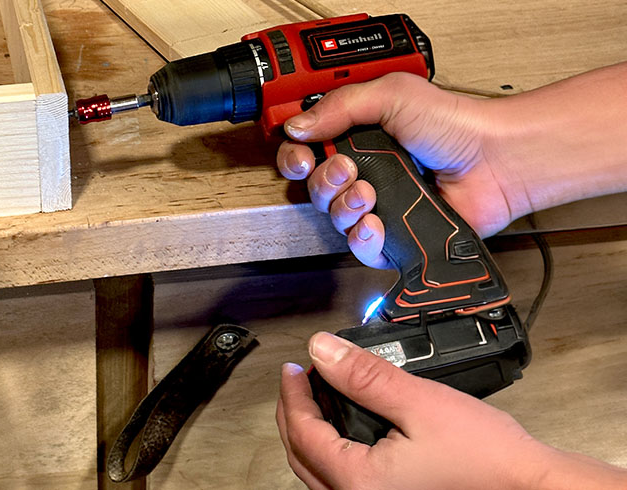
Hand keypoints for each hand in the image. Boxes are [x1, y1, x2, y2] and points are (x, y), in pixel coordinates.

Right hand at [276, 73, 516, 267]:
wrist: (495, 160)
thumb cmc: (455, 124)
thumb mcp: (393, 94)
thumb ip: (340, 105)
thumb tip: (297, 126)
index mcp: (355, 135)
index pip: (305, 149)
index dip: (295, 156)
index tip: (303, 157)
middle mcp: (363, 170)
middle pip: (314, 187)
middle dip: (323, 180)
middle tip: (347, 169)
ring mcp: (379, 203)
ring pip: (333, 218)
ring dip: (344, 206)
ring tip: (369, 193)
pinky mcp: (395, 235)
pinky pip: (361, 247)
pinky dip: (362, 238)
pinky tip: (376, 223)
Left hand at [277, 332, 626, 489]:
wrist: (533, 489)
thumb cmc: (489, 460)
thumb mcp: (420, 402)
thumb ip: (365, 376)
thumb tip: (322, 350)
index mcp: (359, 482)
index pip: (302, 432)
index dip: (292, 394)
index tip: (292, 367)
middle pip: (302, 456)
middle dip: (294, 414)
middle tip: (298, 380)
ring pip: (318, 474)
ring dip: (310, 436)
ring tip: (316, 400)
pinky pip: (342, 483)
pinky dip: (333, 455)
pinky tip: (345, 434)